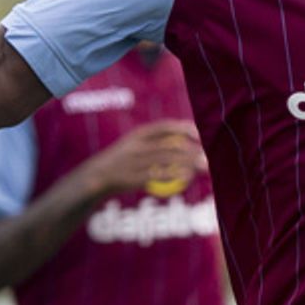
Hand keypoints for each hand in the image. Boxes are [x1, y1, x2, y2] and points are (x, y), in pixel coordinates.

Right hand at [77, 121, 207, 198]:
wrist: (97, 175)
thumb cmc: (123, 160)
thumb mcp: (134, 144)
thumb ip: (156, 142)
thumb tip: (184, 141)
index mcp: (137, 134)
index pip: (164, 127)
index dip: (183, 128)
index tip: (199, 134)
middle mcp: (137, 146)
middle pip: (169, 144)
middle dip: (191, 150)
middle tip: (208, 155)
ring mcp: (135, 162)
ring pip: (166, 159)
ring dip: (187, 162)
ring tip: (203, 166)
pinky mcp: (133, 177)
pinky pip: (157, 175)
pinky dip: (174, 175)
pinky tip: (188, 177)